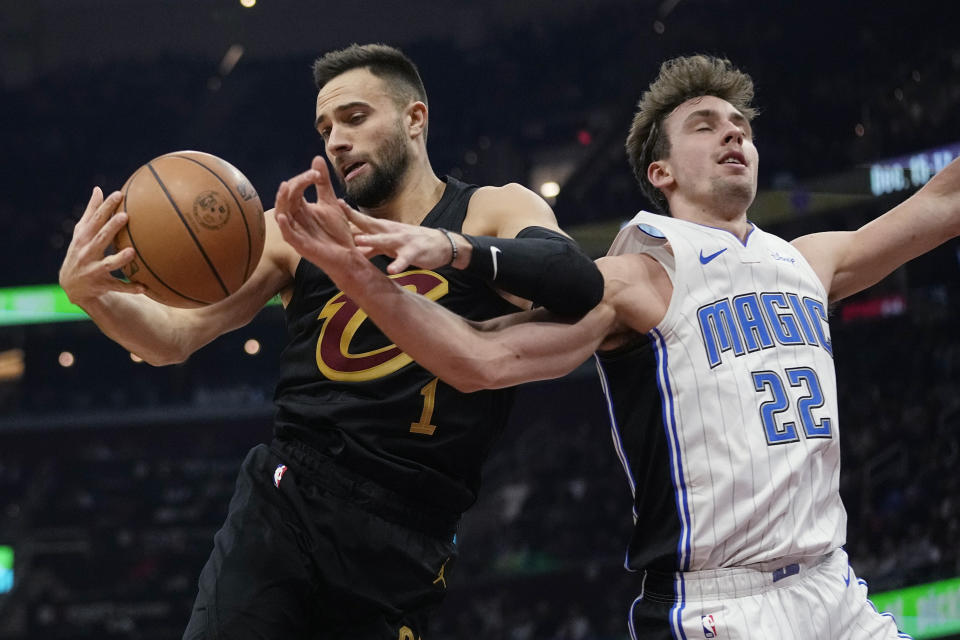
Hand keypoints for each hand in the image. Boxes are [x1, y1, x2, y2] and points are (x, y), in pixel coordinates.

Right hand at [59, 187, 145, 306]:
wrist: (71, 285)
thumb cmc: (81, 251)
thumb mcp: (82, 233)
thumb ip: (91, 212)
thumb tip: (99, 189)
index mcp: (84, 238)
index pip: (95, 220)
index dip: (106, 207)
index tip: (119, 194)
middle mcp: (87, 253)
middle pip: (100, 238)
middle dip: (111, 228)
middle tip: (125, 216)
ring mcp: (94, 270)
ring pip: (108, 264)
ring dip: (120, 258)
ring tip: (132, 251)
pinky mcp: (102, 285)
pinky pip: (118, 287)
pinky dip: (130, 288)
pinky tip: (144, 287)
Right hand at [275, 156, 362, 273]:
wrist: (348, 255)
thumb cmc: (337, 232)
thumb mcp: (331, 203)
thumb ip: (323, 183)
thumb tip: (316, 159)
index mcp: (301, 209)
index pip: (295, 190)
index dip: (303, 179)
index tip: (317, 174)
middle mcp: (295, 220)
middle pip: (286, 199)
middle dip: (295, 185)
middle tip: (309, 176)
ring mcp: (297, 233)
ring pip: (282, 215)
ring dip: (283, 201)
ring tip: (285, 188)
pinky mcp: (301, 246)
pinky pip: (288, 236)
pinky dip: (285, 226)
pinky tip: (285, 216)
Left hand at [350, 210, 464, 273]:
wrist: (441, 244)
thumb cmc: (411, 243)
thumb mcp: (390, 244)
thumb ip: (372, 247)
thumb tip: (351, 249)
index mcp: (384, 228)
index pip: (362, 220)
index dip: (347, 213)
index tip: (330, 205)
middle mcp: (391, 231)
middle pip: (371, 223)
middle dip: (355, 217)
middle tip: (340, 210)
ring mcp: (403, 241)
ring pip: (386, 240)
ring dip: (373, 240)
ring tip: (360, 241)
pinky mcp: (415, 252)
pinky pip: (405, 259)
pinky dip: (398, 264)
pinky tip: (392, 270)